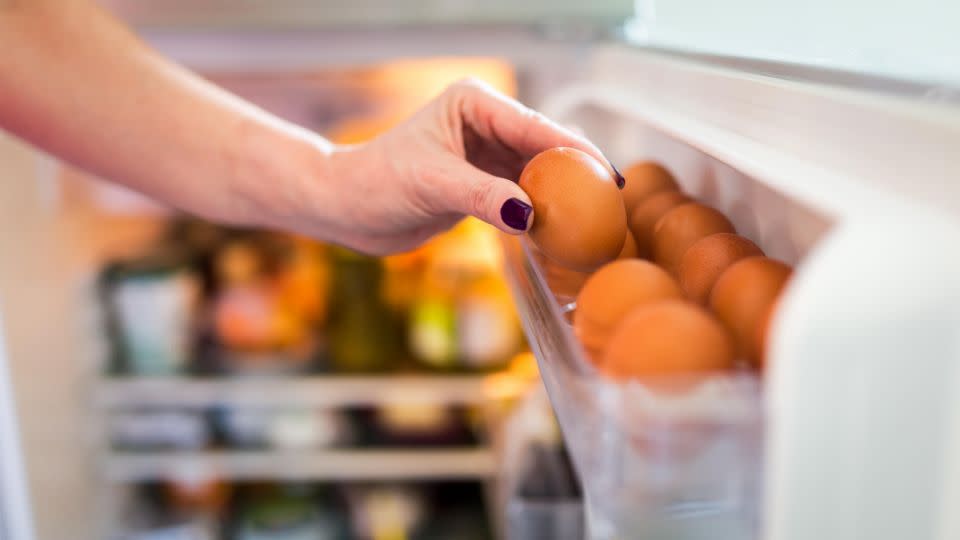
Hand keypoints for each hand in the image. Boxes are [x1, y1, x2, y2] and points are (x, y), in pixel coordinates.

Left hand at [292, 78, 615, 254]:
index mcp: (474, 103)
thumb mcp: (432, 185)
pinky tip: (564, 226)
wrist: (348, 209)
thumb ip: (483, 197)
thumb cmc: (377, 183)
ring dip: (562, 192)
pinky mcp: (484, 181)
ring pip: (538, 171)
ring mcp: (486, 152)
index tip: (606, 174)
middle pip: (544, 146)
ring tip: (598, 216)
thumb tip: (530, 213)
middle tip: (612, 200)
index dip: (574, 150)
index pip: (534, 126)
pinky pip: (524, 192)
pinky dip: (542, 208)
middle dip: (577, 170)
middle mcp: (485, 122)